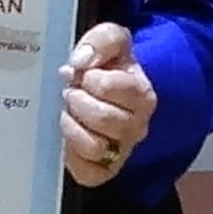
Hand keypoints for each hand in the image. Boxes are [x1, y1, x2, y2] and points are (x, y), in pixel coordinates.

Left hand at [58, 22, 157, 185]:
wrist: (107, 90)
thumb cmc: (109, 67)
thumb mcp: (110, 41)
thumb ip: (100, 41)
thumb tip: (80, 61)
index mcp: (143, 96)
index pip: (120, 89)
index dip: (94, 78)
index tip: (85, 73)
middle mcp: (137, 127)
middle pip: (104, 119)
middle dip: (78, 100)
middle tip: (71, 92)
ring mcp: (122, 151)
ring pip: (94, 147)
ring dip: (72, 126)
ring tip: (69, 112)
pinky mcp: (103, 171)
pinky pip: (87, 172)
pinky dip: (72, 154)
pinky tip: (70, 135)